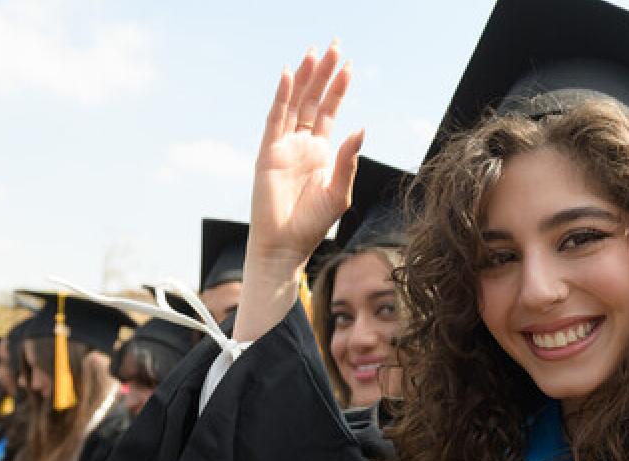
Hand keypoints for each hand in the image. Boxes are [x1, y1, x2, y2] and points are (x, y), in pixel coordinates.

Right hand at [236, 42, 361, 341]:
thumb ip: (348, 160)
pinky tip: (289, 74)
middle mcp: (301, 144)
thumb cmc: (312, 224)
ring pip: (295, 103)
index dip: (338, 89)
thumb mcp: (339, 192)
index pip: (329, 111)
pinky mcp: (267, 152)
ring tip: (315, 52)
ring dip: (305, 78)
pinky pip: (275, 118)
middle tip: (334, 46)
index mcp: (320, 152)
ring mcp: (283, 146)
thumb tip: (361, 128)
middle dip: (324, 74)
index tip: (348, 66)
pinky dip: (282, 95)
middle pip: (313, 100)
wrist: (285, 245)